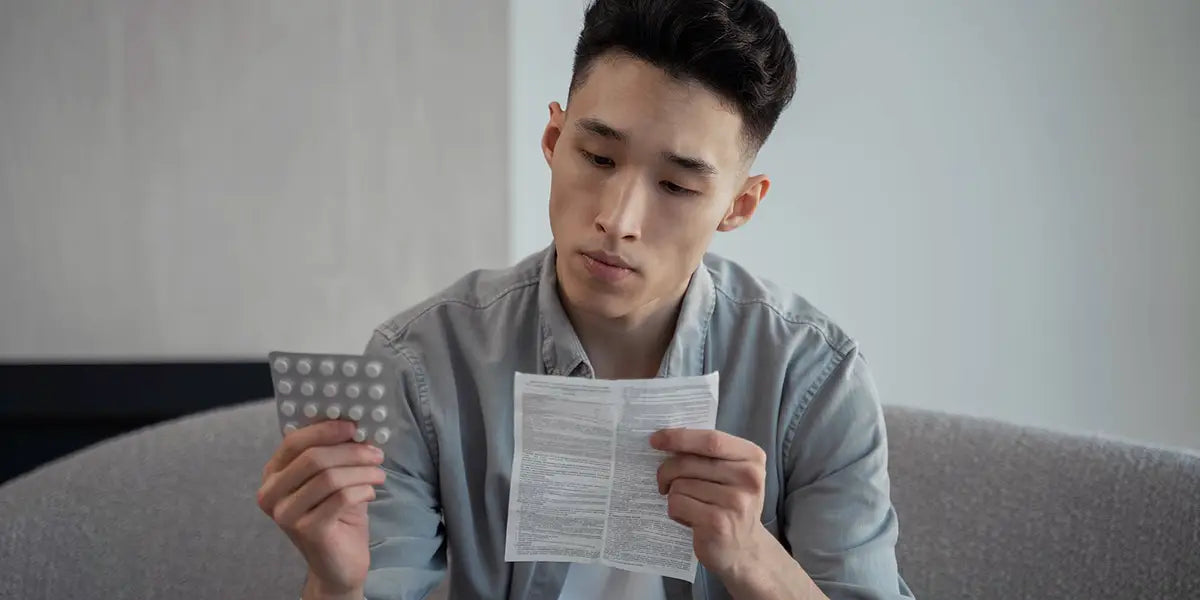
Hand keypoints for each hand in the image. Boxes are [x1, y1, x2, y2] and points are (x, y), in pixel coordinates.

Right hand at [257, 420, 385, 597]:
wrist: (338, 563)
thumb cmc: (336, 515)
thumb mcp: (333, 478)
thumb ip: (335, 453)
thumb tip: (354, 424)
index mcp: (273, 475)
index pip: (294, 442)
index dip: (325, 429)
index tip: (354, 426)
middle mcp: (271, 494)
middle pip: (313, 458)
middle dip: (351, 451)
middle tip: (376, 453)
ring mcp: (286, 515)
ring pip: (330, 478)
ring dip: (362, 471)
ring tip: (379, 474)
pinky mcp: (307, 531)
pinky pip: (341, 498)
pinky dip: (363, 491)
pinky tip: (371, 494)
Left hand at [651, 428, 772, 578]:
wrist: (744, 550)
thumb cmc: (730, 504)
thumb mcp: (731, 474)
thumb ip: (708, 455)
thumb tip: (665, 440)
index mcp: (752, 457)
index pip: (711, 439)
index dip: (679, 437)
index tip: (655, 439)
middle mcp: (748, 477)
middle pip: (689, 462)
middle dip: (667, 469)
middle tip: (663, 481)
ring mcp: (735, 501)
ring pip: (680, 484)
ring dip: (674, 494)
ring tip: (689, 505)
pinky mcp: (718, 523)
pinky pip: (678, 504)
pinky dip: (675, 510)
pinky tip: (689, 518)